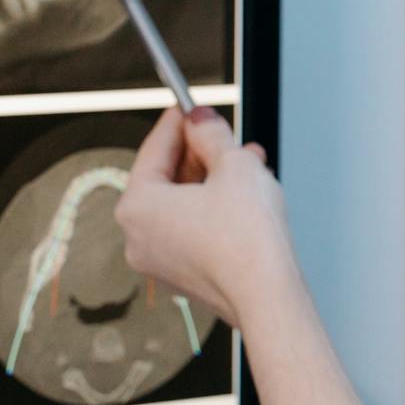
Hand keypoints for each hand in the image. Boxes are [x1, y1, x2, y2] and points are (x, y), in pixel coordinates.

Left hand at [114, 106, 288, 327]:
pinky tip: (244, 196)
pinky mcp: (183, 277)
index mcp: (136, 205)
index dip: (178, 122)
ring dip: (212, 181)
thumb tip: (201, 120)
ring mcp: (158, 262)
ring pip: (183, 205)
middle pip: (166, 178)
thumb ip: (211, 134)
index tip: (191, 108)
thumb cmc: (247, 238)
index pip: (153, 149)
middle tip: (223, 136)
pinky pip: (192, 230)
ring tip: (247, 163)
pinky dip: (213, 210)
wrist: (268, 297)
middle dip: (200, 154)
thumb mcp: (234, 165)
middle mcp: (138, 237)